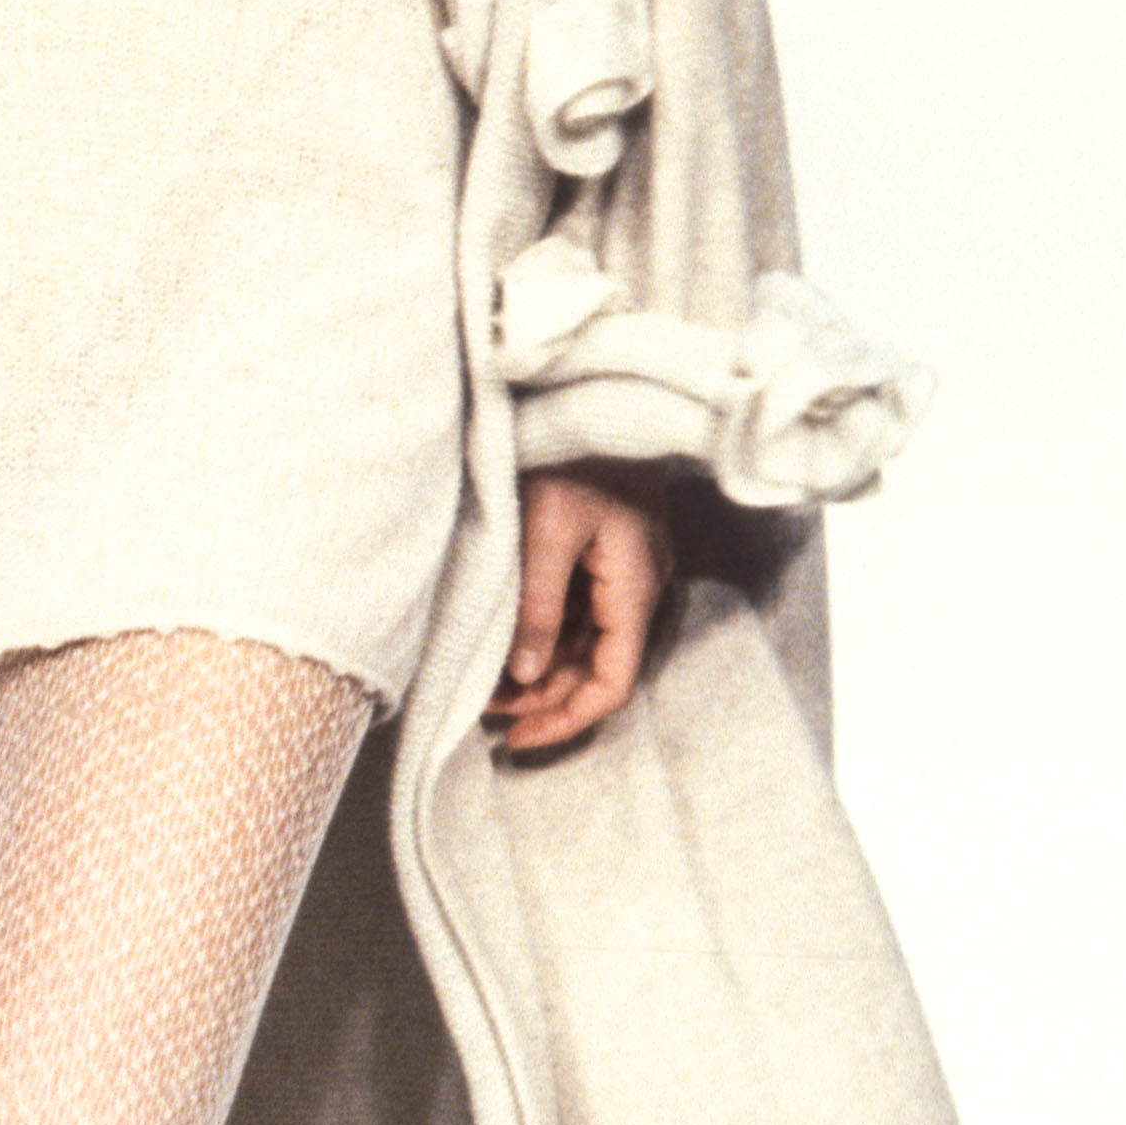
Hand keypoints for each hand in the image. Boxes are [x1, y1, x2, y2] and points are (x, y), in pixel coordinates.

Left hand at [486, 470, 671, 756]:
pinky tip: (510, 641)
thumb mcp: (544, 529)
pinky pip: (586, 610)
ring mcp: (630, 566)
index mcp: (635, 584)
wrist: (599, 387)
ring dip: (544, 669)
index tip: (515, 737)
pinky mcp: (612, 548)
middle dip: (545, 698)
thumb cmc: (572, 449)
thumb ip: (536, 606)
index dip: (567, 719)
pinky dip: (550, 634)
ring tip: (486, 685)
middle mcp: (642, 583)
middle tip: (484, 713)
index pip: (613, 682)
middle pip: (601, 668)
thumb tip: (523, 676)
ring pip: (592, 642)